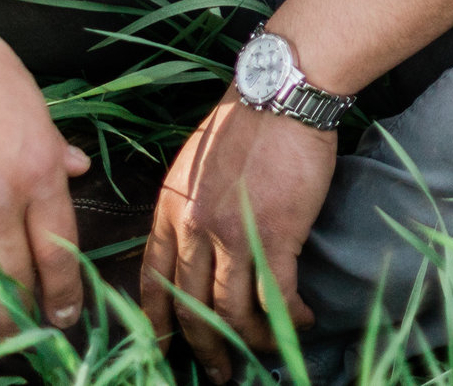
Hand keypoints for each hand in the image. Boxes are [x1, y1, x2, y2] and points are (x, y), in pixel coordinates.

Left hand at [141, 96, 337, 376]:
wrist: (281, 94)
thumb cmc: (245, 122)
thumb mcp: (195, 162)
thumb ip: (187, 204)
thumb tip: (195, 243)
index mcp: (170, 209)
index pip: (153, 280)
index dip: (157, 322)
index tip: (163, 348)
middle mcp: (194, 228)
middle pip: (191, 307)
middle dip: (205, 346)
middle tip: (219, 371)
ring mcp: (233, 234)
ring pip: (233, 310)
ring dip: (249, 340)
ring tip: (263, 353)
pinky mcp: (276, 235)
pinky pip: (276, 297)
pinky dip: (287, 319)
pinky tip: (299, 322)